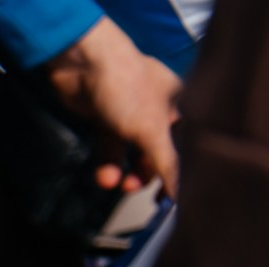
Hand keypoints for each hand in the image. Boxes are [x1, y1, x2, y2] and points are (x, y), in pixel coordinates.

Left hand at [41, 16, 182, 195]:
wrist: (82, 65)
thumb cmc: (126, 88)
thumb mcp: (152, 130)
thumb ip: (167, 163)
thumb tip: (179, 195)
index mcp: (182, 105)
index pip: (186, 146)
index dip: (178, 172)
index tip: (168, 199)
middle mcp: (159, 111)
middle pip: (157, 154)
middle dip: (145, 175)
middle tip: (133, 189)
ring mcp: (130, 117)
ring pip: (132, 155)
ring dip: (123, 174)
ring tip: (115, 184)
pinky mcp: (105, 122)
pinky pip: (110, 150)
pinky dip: (107, 165)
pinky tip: (104, 177)